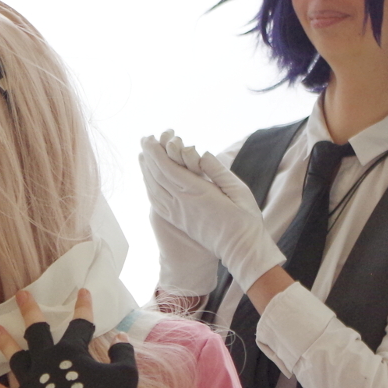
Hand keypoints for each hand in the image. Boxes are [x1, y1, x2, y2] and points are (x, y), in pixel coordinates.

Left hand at [0, 289, 138, 387]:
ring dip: (4, 343)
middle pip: (35, 331)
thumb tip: (119, 337)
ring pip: (14, 359)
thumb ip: (122, 352)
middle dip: (29, 310)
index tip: (82, 292)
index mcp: (70, 352)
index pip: (79, 324)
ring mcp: (30, 385)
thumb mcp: (126, 377)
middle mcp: (45, 363)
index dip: (83, 307)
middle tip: (20, 294)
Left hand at [139, 134, 283, 289]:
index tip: (150, 138)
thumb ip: (218, 171)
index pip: (168, 168)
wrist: (240, 250)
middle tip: (144, 139)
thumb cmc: (245, 219)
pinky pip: (157, 203)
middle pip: (157, 176)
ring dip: (146, 170)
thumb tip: (201, 153)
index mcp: (197, 192)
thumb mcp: (238, 191)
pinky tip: (148, 182)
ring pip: (154, 189)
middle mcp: (182, 203)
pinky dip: (150, 188)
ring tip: (142, 155)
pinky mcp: (178, 221)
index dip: (156, 152)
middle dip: (148, 155)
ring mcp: (178, 214)